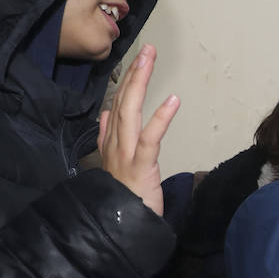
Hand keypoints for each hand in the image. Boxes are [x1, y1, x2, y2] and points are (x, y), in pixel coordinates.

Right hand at [98, 44, 179, 216]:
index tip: (135, 61)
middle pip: (122, 102)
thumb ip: (107, 139)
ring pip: (130, 112)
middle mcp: (114, 145)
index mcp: (110, 145)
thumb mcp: (116, 166)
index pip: (117, 107)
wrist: (121, 228)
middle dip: (134, 73)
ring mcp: (125, 155)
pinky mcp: (140, 167)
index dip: (126, 82)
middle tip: (147, 49)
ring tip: (150, 59)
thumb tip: (106, 114)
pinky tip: (172, 99)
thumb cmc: (123, 200)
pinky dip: (161, 118)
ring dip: (140, 83)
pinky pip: (150, 138)